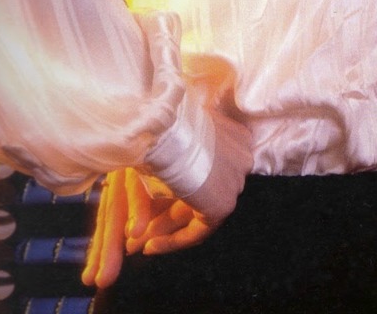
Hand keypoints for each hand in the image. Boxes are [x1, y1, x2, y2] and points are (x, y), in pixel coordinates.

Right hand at [82, 109, 251, 284]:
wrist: (166, 128)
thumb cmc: (160, 127)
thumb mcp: (164, 141)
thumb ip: (166, 162)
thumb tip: (151, 182)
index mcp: (234, 134)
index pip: (208, 168)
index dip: (177, 189)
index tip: (154, 202)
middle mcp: (241, 157)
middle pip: (202, 192)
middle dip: (166, 213)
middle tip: (140, 231)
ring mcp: (235, 181)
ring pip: (197, 210)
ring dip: (165, 228)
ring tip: (135, 244)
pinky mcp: (224, 204)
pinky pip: (198, 230)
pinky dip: (174, 240)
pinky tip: (148, 247)